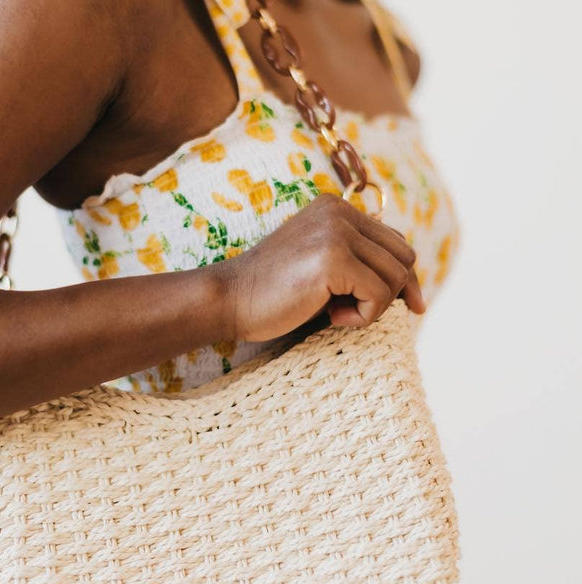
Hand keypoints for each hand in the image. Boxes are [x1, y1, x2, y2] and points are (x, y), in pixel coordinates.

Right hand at [215, 193, 425, 342]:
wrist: (229, 300)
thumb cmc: (273, 294)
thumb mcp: (323, 270)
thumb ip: (359, 265)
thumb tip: (411, 290)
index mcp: (336, 209)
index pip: (395, 242)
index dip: (404, 278)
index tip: (410, 307)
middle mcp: (339, 212)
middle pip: (404, 257)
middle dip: (392, 293)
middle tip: (353, 311)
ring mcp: (336, 232)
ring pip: (396, 277)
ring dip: (373, 307)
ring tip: (336, 314)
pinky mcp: (333, 258)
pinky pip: (379, 295)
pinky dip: (364, 316)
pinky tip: (333, 317)